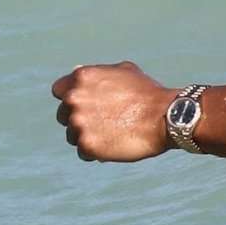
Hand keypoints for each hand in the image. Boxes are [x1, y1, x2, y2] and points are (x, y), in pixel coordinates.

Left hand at [51, 61, 173, 161]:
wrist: (167, 117)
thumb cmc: (148, 93)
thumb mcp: (123, 71)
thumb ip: (96, 73)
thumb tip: (74, 71)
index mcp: (80, 78)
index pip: (58, 91)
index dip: (72, 99)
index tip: (87, 106)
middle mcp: (74, 98)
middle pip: (63, 116)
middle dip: (79, 120)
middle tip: (103, 123)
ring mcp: (78, 123)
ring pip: (71, 136)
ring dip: (87, 137)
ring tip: (112, 134)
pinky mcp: (87, 145)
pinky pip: (83, 153)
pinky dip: (96, 152)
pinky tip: (114, 145)